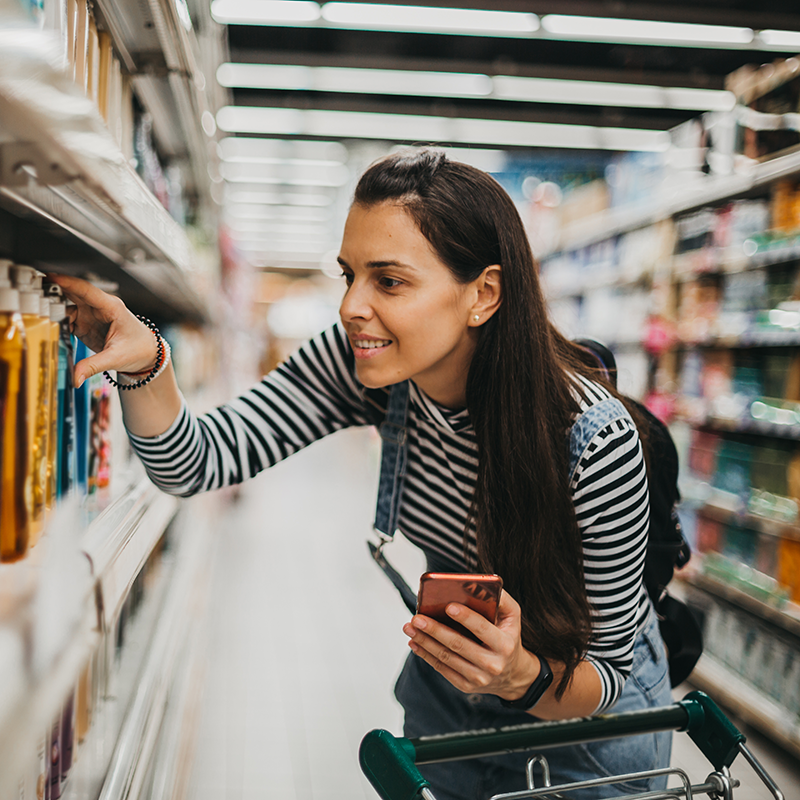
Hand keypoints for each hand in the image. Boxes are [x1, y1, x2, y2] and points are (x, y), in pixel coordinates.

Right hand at [47, 274, 159, 388]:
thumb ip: (93, 366)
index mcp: (111, 307)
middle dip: (54, 290)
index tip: (50, 277)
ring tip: (39, 313)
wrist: (147, 355)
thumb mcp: (116, 358)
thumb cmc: (139, 349)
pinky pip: (67, 318)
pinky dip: (58, 321)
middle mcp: (99, 307)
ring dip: (54, 308)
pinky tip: (51, 326)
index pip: (86, 290)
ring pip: (67, 305)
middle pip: (73, 293)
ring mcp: (91, 315)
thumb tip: (75, 378)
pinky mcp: (86, 324)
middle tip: (34, 290)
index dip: (67, 282)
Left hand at [402, 590, 541, 700]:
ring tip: (410, 627)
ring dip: (425, 641)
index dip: (465, 617)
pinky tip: (415, 642)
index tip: (448, 606)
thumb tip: (478, 585)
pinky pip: (442, 669)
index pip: (482, 628)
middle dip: (435, 629)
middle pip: (458, 644)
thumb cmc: (507, 636)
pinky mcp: (465, 685)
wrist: (512, 674)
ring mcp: (478, 678)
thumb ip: (501, 599)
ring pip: (446, 657)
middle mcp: (493, 664)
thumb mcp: (512, 617)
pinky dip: (426, 655)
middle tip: (417, 617)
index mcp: (505, 644)